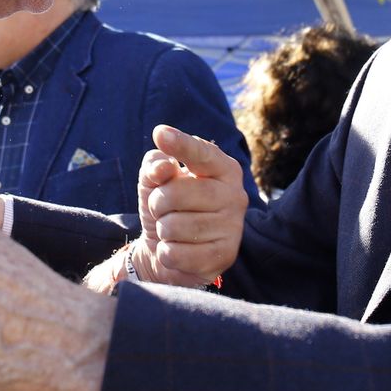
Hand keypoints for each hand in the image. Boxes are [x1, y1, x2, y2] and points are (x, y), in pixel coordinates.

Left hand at [133, 125, 247, 285]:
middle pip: (178, 193)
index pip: (201, 154)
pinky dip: (166, 252)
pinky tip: (176, 249)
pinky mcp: (224, 256)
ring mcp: (233, 228)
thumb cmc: (168, 205)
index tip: (161, 133)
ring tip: (171, 229)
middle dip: (158, 202)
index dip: (181, 145)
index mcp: (224, 168)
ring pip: (174, 226)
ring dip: (162, 229)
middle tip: (162, 208)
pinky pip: (176, 253)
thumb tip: (162, 168)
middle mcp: (236, 195)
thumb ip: (155, 165)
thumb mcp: (155, 179)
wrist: (170, 249)